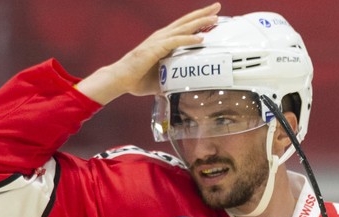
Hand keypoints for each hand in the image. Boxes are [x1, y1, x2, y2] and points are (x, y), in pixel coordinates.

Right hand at [75, 3, 220, 103]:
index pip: (183, 27)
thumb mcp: (161, 78)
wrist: (120, 79)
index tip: (212, 16)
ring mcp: (158, 41)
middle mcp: (161, 37)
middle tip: (218, 7)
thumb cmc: (138, 79)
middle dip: (203, 14)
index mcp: (162, 41)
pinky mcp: (155, 48)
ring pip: (183, 28)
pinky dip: (189, 40)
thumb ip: (173, 78)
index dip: (197, 20)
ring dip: (200, 23)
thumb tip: (184, 87)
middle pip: (186, 22)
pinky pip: (176, 42)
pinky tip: (200, 39)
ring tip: (214, 19)